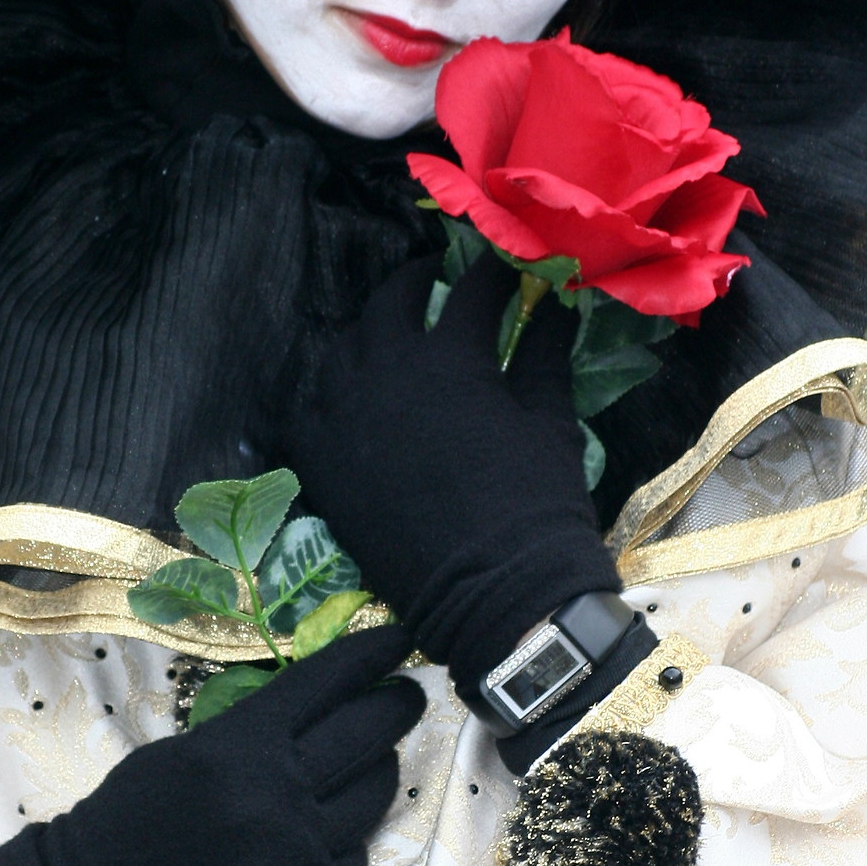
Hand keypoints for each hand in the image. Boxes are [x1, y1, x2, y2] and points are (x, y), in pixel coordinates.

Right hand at [0, 626, 424, 865]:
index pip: (326, 680)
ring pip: (376, 795)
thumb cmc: (130, 820)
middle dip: (397, 705)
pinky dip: (350, 842)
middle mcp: (279, 790)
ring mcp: (300, 848)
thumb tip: (316, 705)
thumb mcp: (183, 752)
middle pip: (369, 732)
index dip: (371, 654)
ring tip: (376, 760)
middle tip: (408, 696)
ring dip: (382, 770)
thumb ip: (251, 731)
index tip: (401, 639)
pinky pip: (357, 859)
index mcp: (240, 742)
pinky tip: (333, 833)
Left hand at [281, 253, 618, 697]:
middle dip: (414, 283)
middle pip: (390, 304)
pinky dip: (328, 396)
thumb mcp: (550, 420)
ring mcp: (342, 416)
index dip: (490, 273)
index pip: (470, 290)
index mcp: (449, 356)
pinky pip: (308, 409)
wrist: (496, 595)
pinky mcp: (318, 462)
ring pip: (342, 351)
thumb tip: (559, 301)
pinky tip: (348, 398)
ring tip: (390, 340)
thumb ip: (544, 352)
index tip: (504, 270)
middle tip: (433, 283)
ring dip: (368, 336)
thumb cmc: (536, 504)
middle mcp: (384, 372)